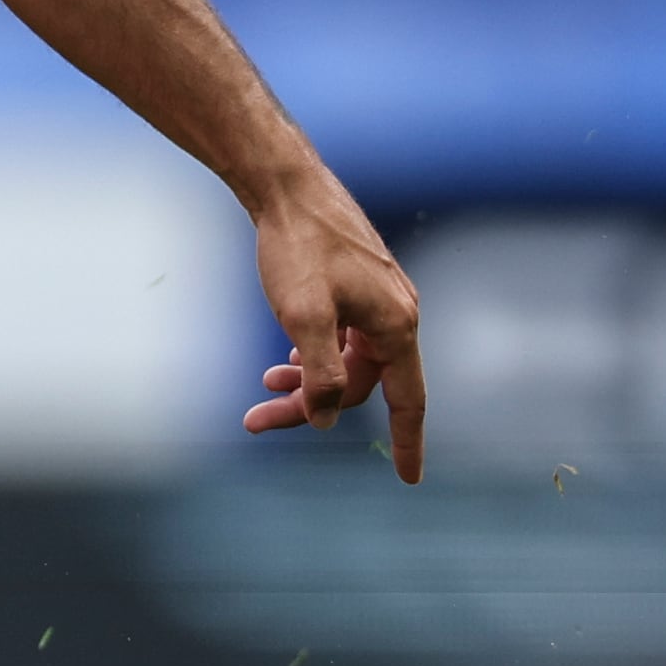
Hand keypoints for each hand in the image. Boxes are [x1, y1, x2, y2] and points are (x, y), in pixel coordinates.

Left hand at [241, 168, 424, 482]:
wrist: (286, 186)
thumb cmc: (297, 248)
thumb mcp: (304, 317)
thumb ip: (320, 375)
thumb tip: (325, 420)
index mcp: (396, 325)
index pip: (409, 400)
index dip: (409, 443)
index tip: (410, 480)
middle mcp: (397, 312)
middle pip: (359, 383)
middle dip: (310, 405)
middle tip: (256, 420)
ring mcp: (378, 297)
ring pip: (346, 359)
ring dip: (308, 379)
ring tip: (265, 385)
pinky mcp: (357, 284)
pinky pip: (342, 336)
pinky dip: (314, 352)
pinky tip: (287, 356)